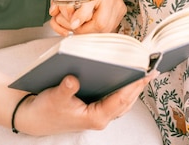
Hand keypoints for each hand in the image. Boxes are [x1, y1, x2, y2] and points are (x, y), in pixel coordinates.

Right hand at [14, 71, 158, 134]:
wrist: (36, 119)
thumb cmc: (46, 110)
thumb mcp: (54, 98)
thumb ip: (65, 89)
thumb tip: (73, 78)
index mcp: (95, 117)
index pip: (120, 100)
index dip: (133, 86)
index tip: (145, 74)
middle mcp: (101, 117)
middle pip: (127, 100)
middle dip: (139, 85)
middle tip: (152, 68)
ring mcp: (100, 113)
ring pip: (124, 100)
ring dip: (135, 87)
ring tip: (146, 70)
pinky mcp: (97, 107)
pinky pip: (117, 98)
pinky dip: (124, 87)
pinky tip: (128, 75)